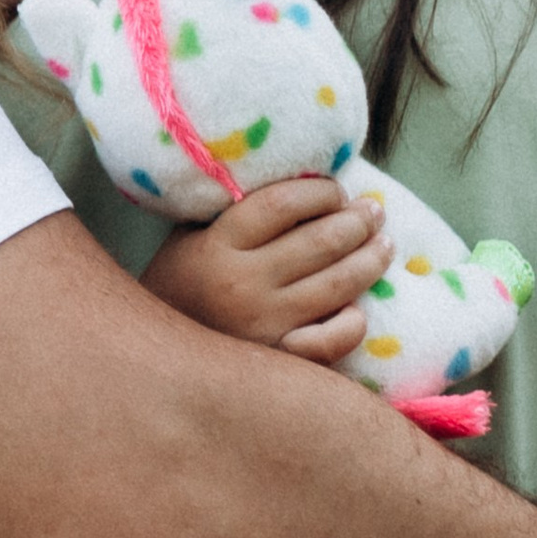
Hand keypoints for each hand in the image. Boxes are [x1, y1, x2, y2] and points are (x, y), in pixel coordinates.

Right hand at [144, 179, 392, 361]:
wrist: (152, 359)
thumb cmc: (179, 287)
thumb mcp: (190, 238)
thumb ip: (231, 211)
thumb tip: (292, 177)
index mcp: (217, 246)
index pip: (284, 204)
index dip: (321, 192)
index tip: (335, 191)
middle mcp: (242, 285)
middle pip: (321, 241)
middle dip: (358, 220)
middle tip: (373, 211)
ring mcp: (264, 326)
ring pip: (338, 285)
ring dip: (371, 260)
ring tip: (383, 245)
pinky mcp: (279, 361)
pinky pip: (333, 338)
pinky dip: (353, 321)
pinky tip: (358, 307)